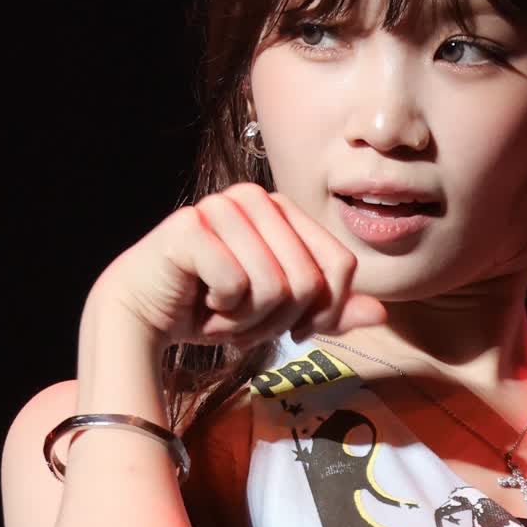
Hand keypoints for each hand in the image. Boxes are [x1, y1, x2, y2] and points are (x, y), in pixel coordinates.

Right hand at [90, 185, 389, 349]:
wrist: (145, 314)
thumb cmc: (213, 306)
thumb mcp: (282, 313)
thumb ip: (329, 311)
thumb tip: (381, 314)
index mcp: (283, 209)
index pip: (341, 266)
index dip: (324, 311)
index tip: (292, 327)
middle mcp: (255, 198)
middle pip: (309, 280)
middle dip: (279, 320)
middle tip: (244, 320)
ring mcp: (221, 207)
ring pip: (275, 286)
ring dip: (248, 321)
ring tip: (221, 312)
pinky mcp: (190, 227)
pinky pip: (236, 286)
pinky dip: (221, 313)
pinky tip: (200, 304)